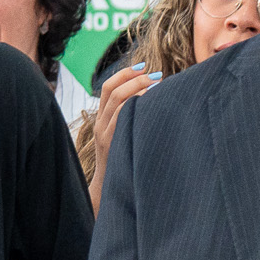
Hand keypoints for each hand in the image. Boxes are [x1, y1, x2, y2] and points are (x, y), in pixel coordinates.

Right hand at [87, 63, 155, 190]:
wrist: (108, 192)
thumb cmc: (123, 165)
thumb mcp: (123, 139)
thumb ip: (130, 121)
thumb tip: (154, 99)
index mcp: (101, 120)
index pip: (108, 88)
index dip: (124, 73)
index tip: (143, 66)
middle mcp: (100, 124)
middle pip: (113, 90)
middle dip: (135, 78)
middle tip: (156, 75)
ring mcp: (104, 133)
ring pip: (118, 101)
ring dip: (139, 88)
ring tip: (159, 85)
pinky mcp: (112, 143)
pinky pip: (122, 117)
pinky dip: (137, 105)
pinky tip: (153, 103)